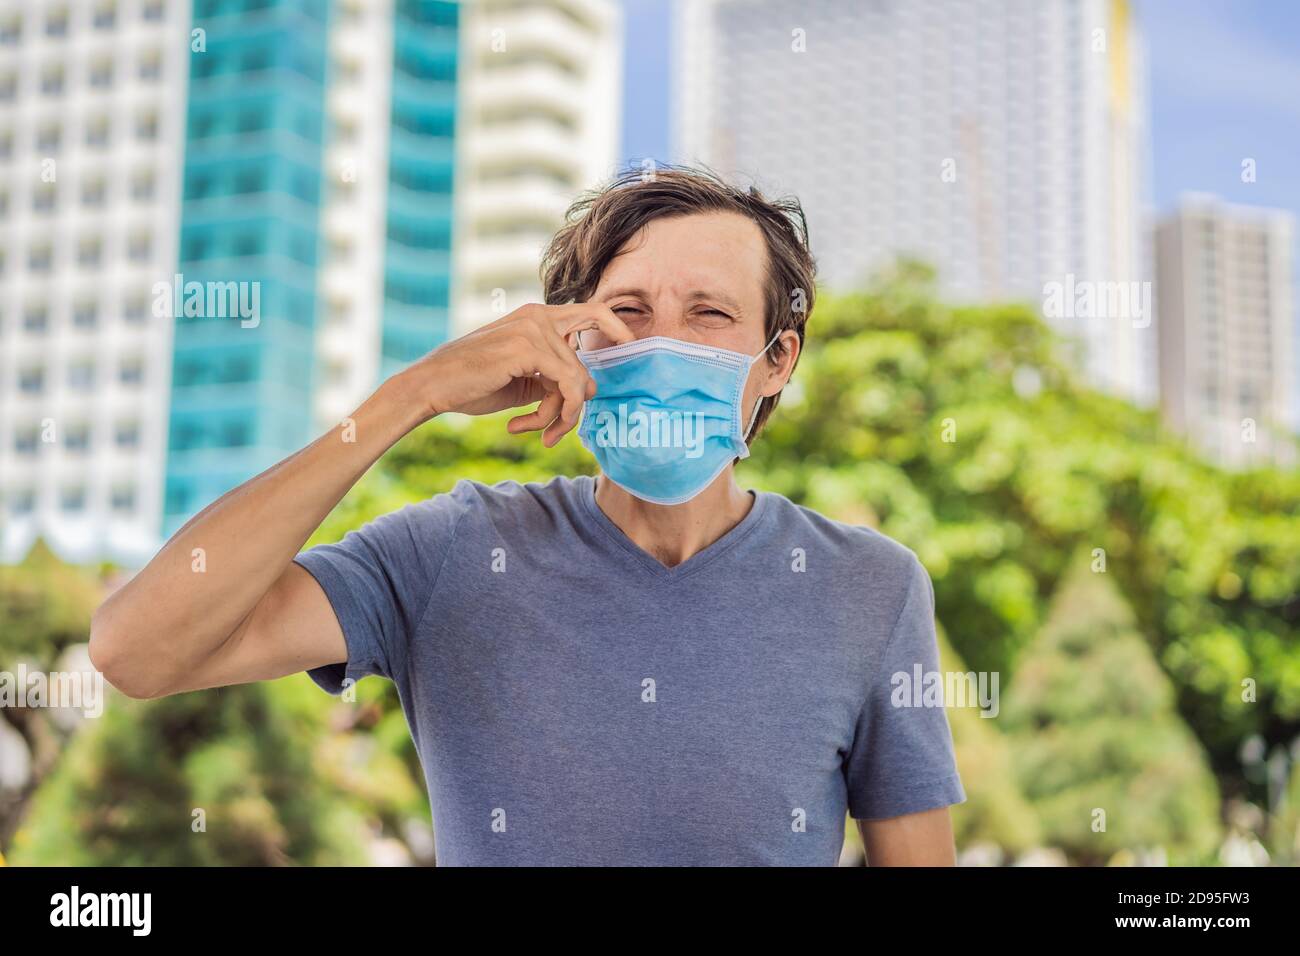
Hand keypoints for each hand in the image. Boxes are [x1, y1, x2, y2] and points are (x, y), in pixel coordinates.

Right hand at [406, 303, 634, 446]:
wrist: (430, 387)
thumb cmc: (472, 384)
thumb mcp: (522, 381)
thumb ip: (554, 378)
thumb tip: (590, 389)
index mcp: (537, 316)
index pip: (593, 311)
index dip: (617, 326)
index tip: (631, 347)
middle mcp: (538, 315)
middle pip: (586, 360)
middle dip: (576, 403)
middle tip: (557, 430)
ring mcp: (534, 327)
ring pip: (577, 381)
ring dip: (559, 417)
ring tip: (534, 431)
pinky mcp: (528, 347)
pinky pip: (568, 386)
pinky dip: (554, 414)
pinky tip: (520, 428)